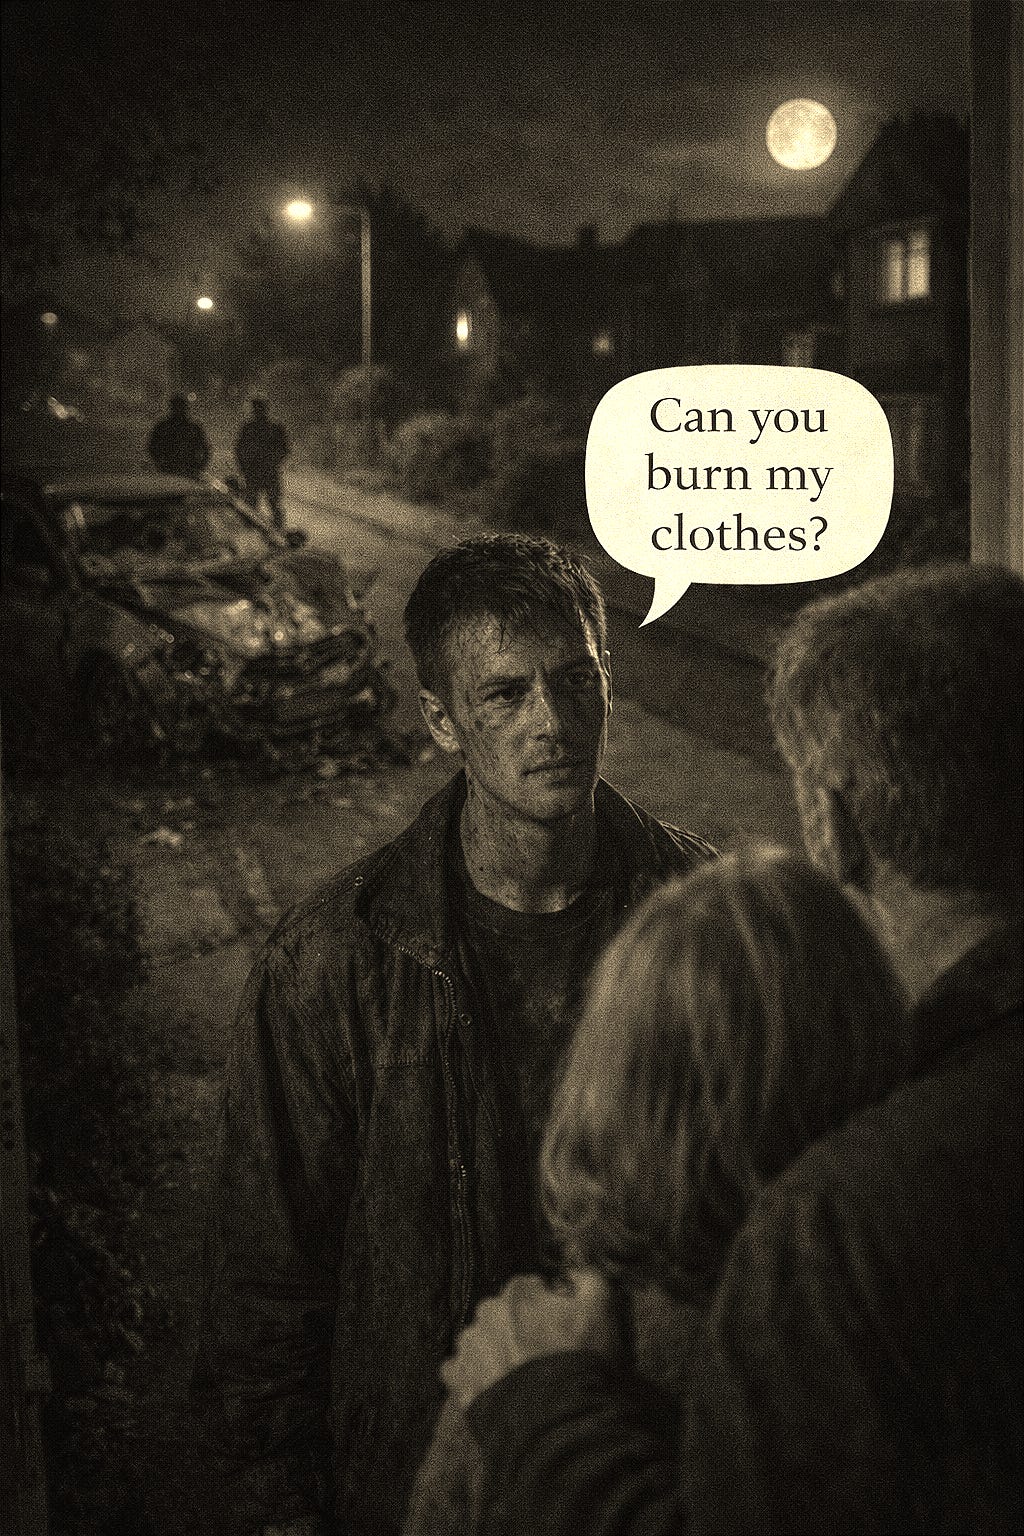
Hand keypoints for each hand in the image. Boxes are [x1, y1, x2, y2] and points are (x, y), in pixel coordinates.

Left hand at [441, 1268, 618, 1410]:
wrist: (552, 1420)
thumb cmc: (577, 1361)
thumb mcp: (600, 1311)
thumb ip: (589, 1279)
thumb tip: (574, 1273)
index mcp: (517, 1292)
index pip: (531, 1289)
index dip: (547, 1307)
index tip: (559, 1330)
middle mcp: (486, 1312)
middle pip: (503, 1313)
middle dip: (518, 1327)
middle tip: (541, 1356)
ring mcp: (469, 1346)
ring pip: (482, 1340)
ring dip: (496, 1351)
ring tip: (520, 1377)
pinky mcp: (458, 1378)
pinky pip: (460, 1370)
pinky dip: (474, 1377)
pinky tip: (496, 1389)